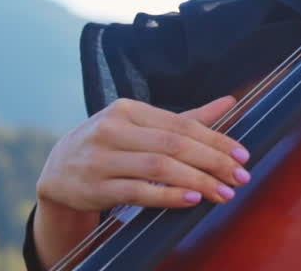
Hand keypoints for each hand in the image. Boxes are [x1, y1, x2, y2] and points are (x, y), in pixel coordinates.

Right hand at [36, 95, 250, 212]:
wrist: (58, 170)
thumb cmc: (110, 145)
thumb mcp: (141, 125)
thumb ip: (185, 117)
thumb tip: (229, 102)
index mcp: (128, 109)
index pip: (181, 123)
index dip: (216, 140)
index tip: (242, 155)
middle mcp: (113, 128)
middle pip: (173, 144)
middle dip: (212, 162)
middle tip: (240, 177)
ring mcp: (102, 158)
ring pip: (158, 167)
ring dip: (196, 181)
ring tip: (223, 192)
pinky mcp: (95, 186)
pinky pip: (137, 191)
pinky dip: (167, 196)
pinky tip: (191, 199)